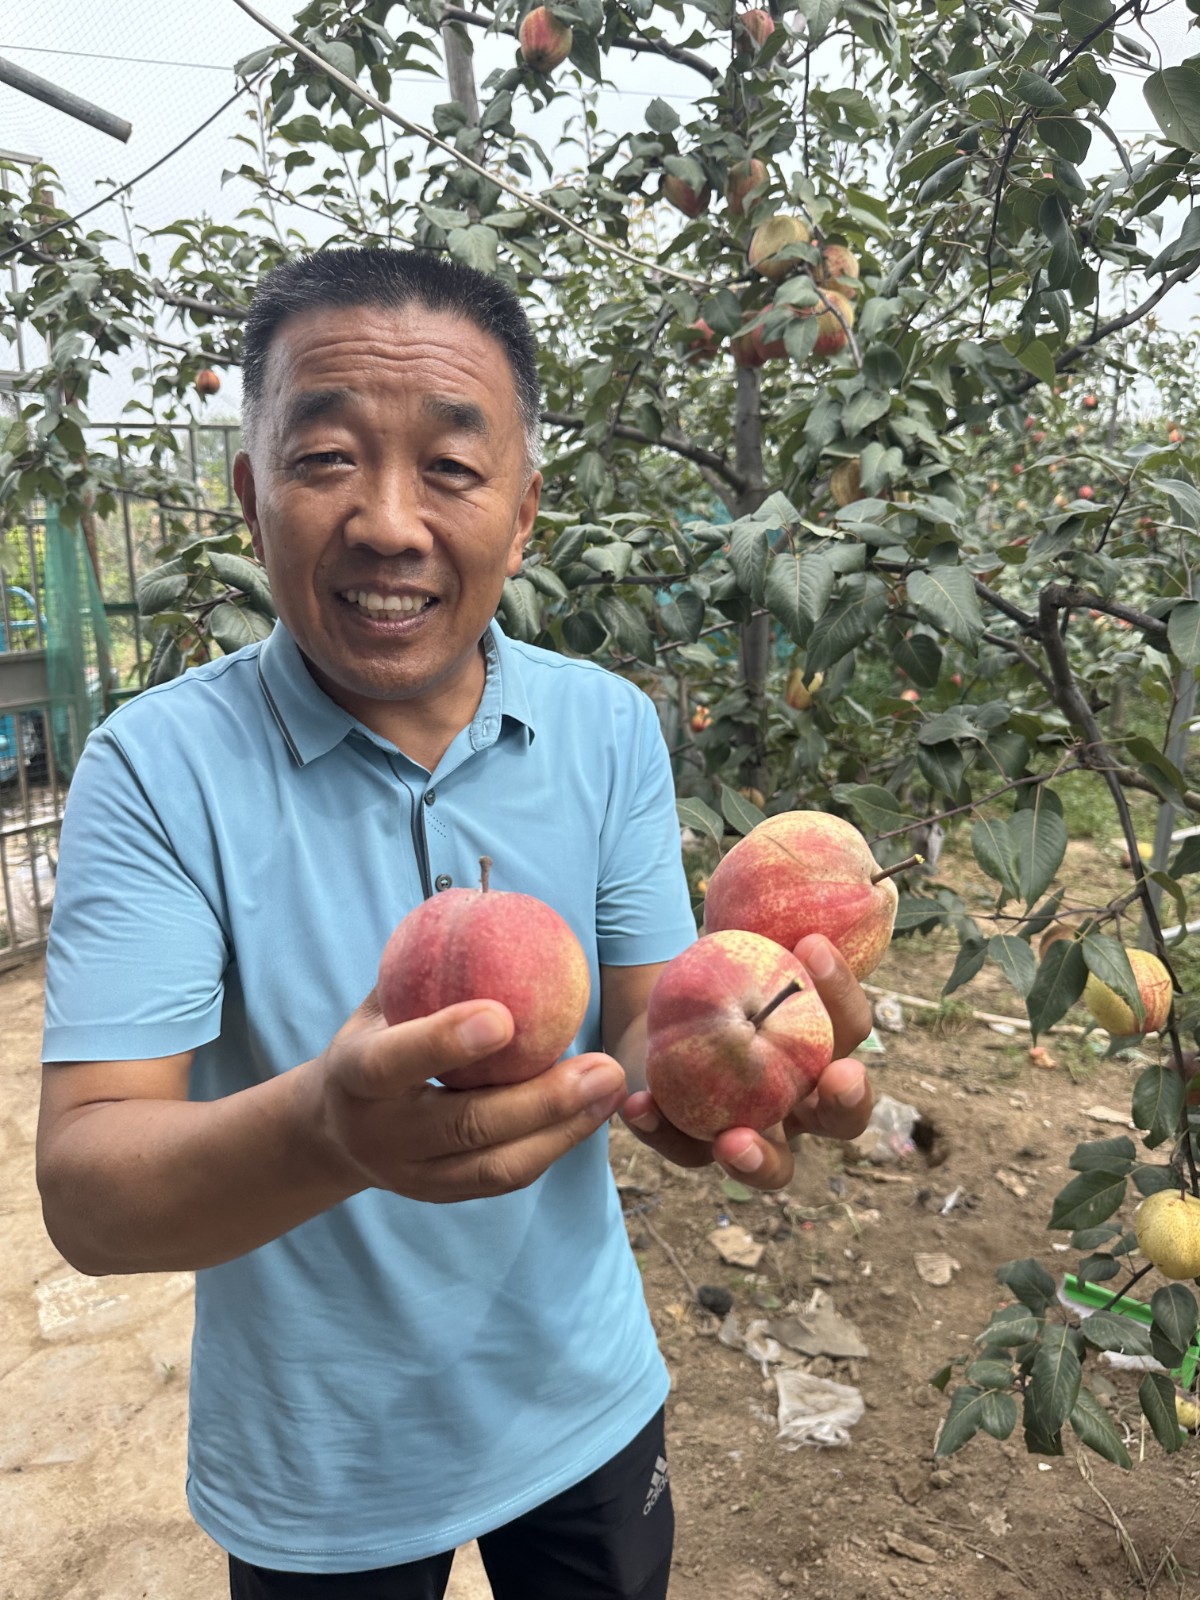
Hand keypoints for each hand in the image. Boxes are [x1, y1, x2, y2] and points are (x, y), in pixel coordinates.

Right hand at [309, 989, 628, 1202]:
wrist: (333, 1128)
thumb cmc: (375, 1037)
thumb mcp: (381, 999)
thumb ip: (424, 965)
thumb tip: (488, 900)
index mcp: (355, 1074)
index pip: (395, 1061)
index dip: (445, 1042)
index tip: (504, 1016)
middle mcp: (381, 1132)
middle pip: (465, 1125)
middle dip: (540, 1099)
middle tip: (603, 1066)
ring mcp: (412, 1173)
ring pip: (495, 1163)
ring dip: (563, 1128)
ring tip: (612, 1089)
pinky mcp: (443, 1193)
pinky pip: (506, 1177)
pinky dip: (554, 1145)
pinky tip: (595, 1111)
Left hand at [619, 933, 873, 1192]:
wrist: (658, 1012)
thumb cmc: (716, 972)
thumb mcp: (738, 947)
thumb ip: (758, 931)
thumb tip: (775, 881)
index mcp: (822, 1047)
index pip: (852, 1027)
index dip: (842, 992)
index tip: (813, 946)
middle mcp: (803, 1102)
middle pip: (843, 1118)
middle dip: (848, 1101)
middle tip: (840, 1077)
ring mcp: (757, 1133)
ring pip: (775, 1167)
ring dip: (759, 1158)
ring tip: (733, 1141)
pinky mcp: (699, 1147)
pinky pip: (685, 1150)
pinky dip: (662, 1130)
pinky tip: (637, 1104)